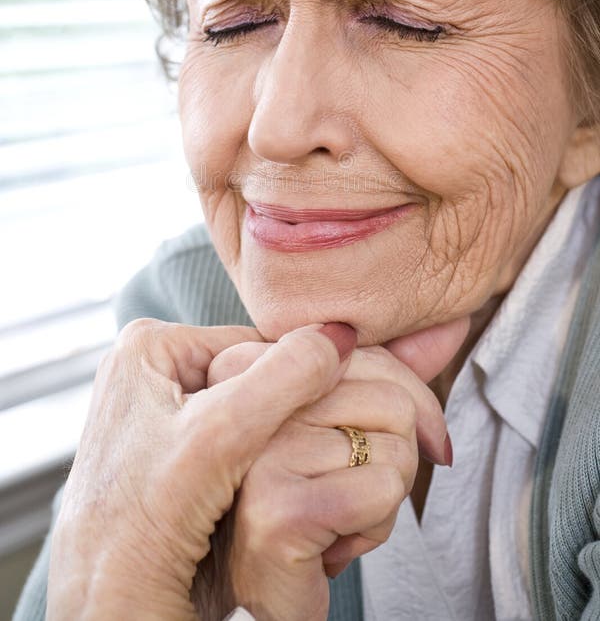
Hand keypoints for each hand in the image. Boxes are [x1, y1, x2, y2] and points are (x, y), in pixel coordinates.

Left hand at [46, 318, 356, 620]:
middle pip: (258, 381)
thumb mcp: (216, 437)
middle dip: (291, 419)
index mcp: (150, 346)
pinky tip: (275, 495)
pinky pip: (248, 450)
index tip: (336, 410)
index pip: (256, 345)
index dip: (301, 377)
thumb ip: (282, 379)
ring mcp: (167, 418)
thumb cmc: (135, 526)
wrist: (110, 612)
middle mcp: (155, 375)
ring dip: (285, 448)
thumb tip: (340, 336)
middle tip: (312, 453)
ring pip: (258, 418)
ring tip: (293, 479)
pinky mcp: (181, 462)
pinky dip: (271, 472)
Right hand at [204, 316, 468, 620]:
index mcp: (251, 363)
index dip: (408, 399)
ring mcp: (259, 453)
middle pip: (392, 401)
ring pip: (395, 450)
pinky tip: (335, 541)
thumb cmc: (304, 497)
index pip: (364, 350)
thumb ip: (385, 372)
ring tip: (338, 512)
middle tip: (354, 486)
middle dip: (397, 456)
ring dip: (385, 497)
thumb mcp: (340, 422)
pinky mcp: (279, 509)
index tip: (414, 436)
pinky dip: (377, 527)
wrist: (265, 588)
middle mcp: (246, 399)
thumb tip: (451, 324)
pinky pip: (383, 493)